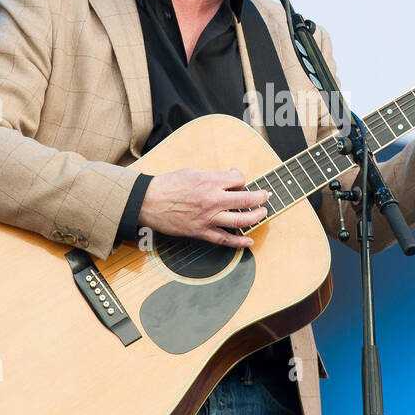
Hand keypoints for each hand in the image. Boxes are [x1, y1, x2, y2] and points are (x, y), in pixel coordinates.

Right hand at [138, 167, 267, 248]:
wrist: (149, 202)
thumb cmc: (169, 185)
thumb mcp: (193, 172)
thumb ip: (213, 177)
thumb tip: (229, 179)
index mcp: (210, 182)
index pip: (238, 179)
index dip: (241, 179)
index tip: (239, 181)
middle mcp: (212, 200)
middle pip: (247, 199)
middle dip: (260, 197)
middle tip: (265, 196)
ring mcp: (208, 218)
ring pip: (241, 220)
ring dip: (256, 217)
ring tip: (263, 213)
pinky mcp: (201, 232)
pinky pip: (225, 239)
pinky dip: (239, 242)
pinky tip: (249, 241)